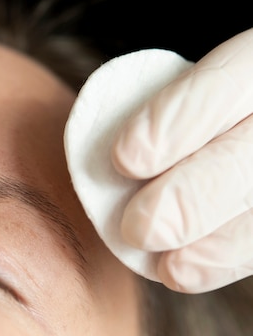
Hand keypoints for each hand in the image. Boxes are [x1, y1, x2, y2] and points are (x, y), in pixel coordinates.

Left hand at [112, 27, 252, 292]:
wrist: (241, 120)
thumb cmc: (200, 102)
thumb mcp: (195, 78)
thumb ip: (169, 105)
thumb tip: (110, 161)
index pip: (225, 85)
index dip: (174, 123)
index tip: (123, 160)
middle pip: (251, 155)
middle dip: (191, 198)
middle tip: (138, 227)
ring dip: (216, 243)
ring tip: (167, 264)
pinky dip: (228, 259)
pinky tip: (186, 271)